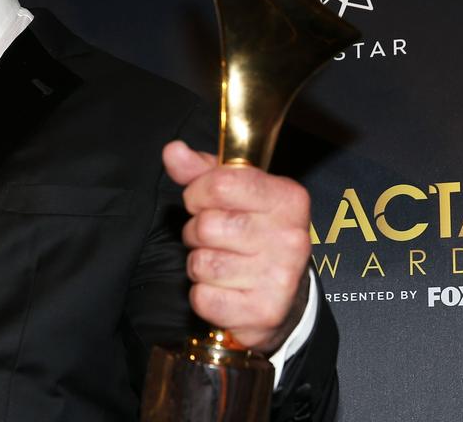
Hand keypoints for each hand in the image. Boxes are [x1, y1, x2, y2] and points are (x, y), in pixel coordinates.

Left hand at [163, 140, 311, 354]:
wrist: (286, 295)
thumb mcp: (235, 193)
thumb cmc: (254, 232)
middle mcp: (290, 237)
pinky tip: (224, 290)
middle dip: (197, 232)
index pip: (220, 184)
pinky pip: (203, 297)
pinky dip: (203, 295)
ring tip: (221, 262)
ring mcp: (279, 277)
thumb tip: (172, 151)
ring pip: (202, 263)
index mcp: (287, 198)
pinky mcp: (263, 312)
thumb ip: (200, 170)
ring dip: (200, 264)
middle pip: (206, 226)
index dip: (198, 193)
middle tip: (214, 238)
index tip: (203, 202)